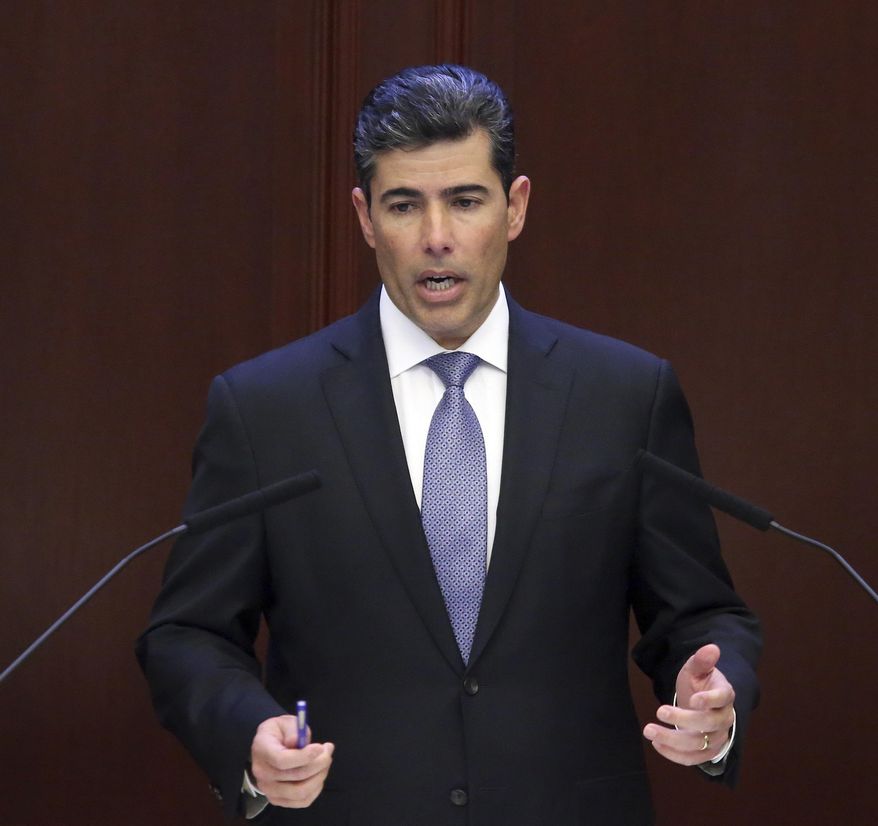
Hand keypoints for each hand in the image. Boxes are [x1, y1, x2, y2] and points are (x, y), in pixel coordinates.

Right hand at [250, 715, 334, 807]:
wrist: (267, 747)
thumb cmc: (279, 733)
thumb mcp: (285, 722)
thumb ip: (292, 729)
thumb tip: (297, 741)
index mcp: (262, 750)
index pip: (282, 760)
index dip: (304, 756)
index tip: (320, 747)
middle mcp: (262, 773)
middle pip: (295, 776)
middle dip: (319, 763)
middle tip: (328, 750)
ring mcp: (268, 789)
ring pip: (300, 792)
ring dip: (319, 776)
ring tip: (325, 761)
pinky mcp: (277, 800)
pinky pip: (301, 801)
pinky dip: (316, 789)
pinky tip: (319, 774)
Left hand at [642, 643, 734, 765]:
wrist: (701, 703)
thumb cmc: (699, 684)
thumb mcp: (697, 669)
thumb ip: (701, 661)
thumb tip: (712, 648)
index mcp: (724, 695)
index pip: (723, 698)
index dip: (710, 700)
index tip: (693, 700)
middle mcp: (725, 718)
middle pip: (709, 723)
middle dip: (683, 719)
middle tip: (658, 711)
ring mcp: (717, 737)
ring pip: (699, 744)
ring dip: (673, 740)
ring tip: (649, 730)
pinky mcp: (707, 751)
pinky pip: (694, 759)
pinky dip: (675, 755)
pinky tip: (656, 743)